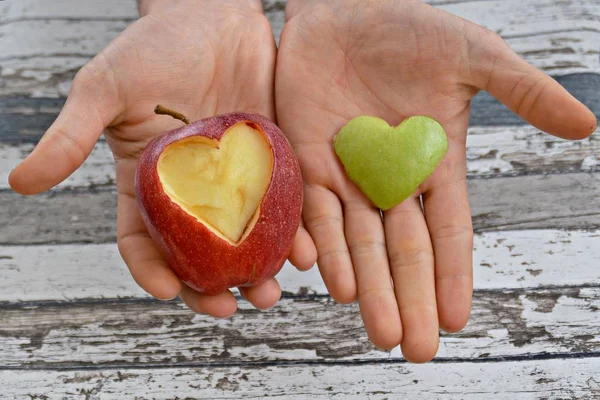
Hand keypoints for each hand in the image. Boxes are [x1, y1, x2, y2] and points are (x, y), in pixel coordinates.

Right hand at [9, 0, 307, 316]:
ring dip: (259, 270)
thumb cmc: (153, 48)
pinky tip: (308, 251)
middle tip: (231, 306)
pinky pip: (284, 207)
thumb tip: (22, 183)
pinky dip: (294, 233)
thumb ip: (72, 135)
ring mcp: (236, 180)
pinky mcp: (272, 164)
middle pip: (200, 253)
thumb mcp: (105, 88)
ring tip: (272, 291)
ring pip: (246, 240)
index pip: (144, 239)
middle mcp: (194, 191)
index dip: (149, 269)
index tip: (164, 290)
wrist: (212, 14)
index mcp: (149, 183)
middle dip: (212, 286)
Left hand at [276, 0, 595, 361]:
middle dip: (409, 298)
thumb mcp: (473, 57)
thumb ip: (522, 92)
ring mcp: (346, 175)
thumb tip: (587, 127)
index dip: (453, 274)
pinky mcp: (306, 162)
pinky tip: (330, 278)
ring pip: (356, 242)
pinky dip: (320, 244)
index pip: (448, 232)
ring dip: (367, 286)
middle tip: (413, 350)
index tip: (456, 319)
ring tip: (377, 328)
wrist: (344, 9)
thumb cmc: (410, 29)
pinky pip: (313, 211)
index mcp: (433, 166)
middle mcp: (389, 181)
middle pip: (402, 250)